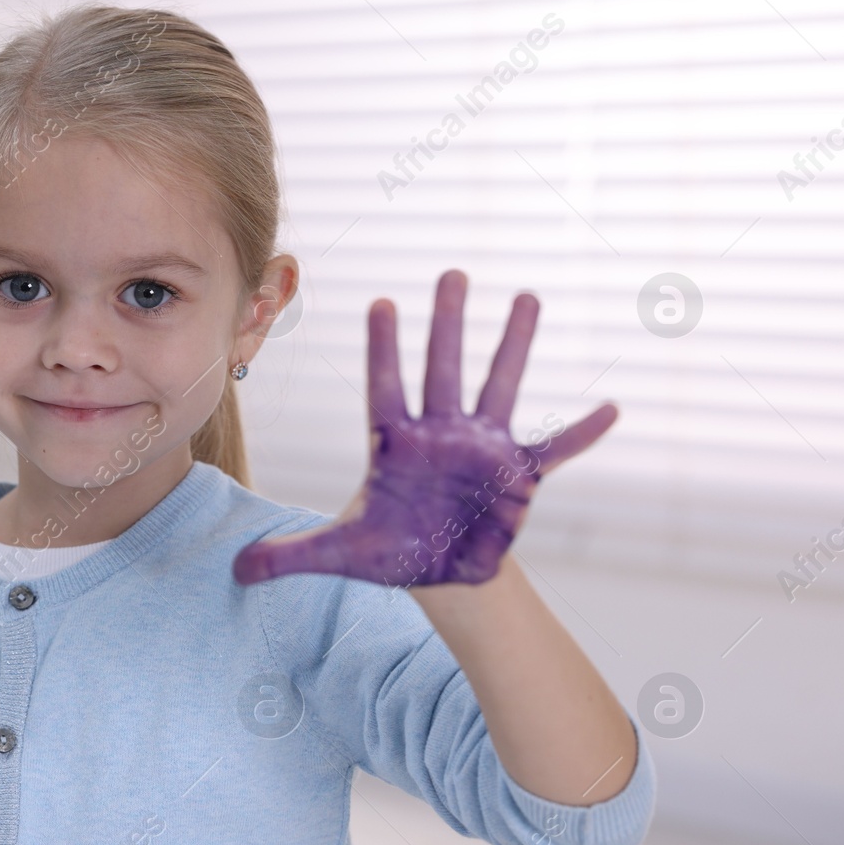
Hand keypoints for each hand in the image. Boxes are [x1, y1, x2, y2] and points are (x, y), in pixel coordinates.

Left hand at [233, 270, 616, 586]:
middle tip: (452, 272)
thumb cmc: (390, 551)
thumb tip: (233, 572)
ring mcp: (481, 447)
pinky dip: (581, 433)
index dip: (383, 349)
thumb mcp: (338, 555)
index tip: (381, 304)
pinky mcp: (517, 473)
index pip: (384, 387)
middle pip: (441, 368)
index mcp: (393, 443)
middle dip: (447, 323)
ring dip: (512, 346)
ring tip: (527, 297)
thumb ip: (288, 557)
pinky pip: (555, 448)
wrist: (441, 572)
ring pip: (498, 386)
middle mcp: (439, 432)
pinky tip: (610, 409)